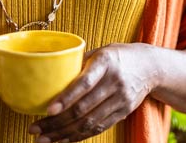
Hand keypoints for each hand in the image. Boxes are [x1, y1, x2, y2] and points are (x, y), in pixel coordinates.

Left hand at [29, 43, 157, 141]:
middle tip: (35, 130)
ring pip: (89, 123)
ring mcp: (120, 99)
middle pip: (83, 109)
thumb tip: (50, 74)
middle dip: (56, 123)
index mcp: (105, 62)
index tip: (48, 110)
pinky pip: (98, 128)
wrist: (150, 66)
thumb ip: (79, 63)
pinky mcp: (123, 112)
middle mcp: (114, 82)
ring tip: (44, 139)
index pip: (84, 84)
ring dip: (64, 134)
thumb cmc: (118, 56)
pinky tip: (63, 140)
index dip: (65, 98)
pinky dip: (79, 136)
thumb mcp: (100, 51)